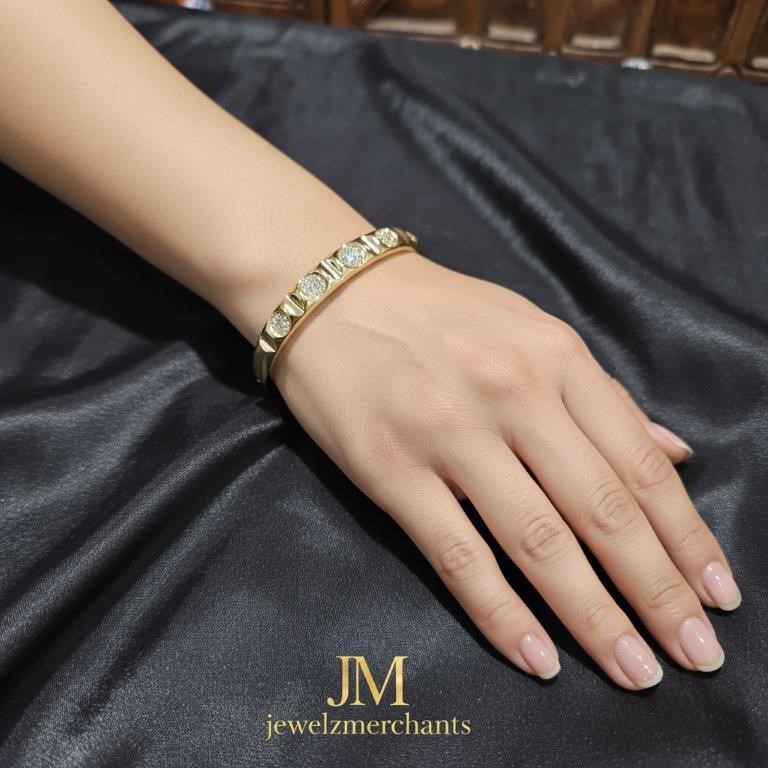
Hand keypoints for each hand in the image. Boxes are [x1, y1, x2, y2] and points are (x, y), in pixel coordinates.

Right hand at [272, 248, 740, 688]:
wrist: (332, 292)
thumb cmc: (436, 312)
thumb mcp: (531, 330)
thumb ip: (602, 396)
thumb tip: (675, 452)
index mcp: (556, 358)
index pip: (639, 463)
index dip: (686, 537)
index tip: (718, 596)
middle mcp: (513, 394)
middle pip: (602, 510)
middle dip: (658, 593)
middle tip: (696, 658)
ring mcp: (450, 434)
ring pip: (539, 541)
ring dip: (595, 617)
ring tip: (635, 671)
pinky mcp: (392, 470)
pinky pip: (457, 554)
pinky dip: (500, 613)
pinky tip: (537, 658)